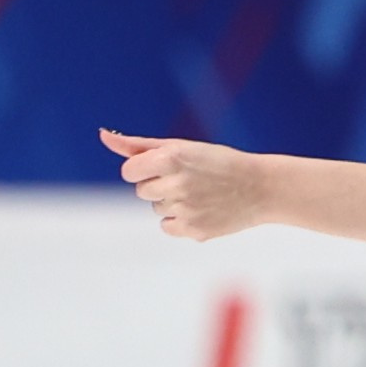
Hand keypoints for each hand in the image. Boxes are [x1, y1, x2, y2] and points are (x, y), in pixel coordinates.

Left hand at [102, 127, 270, 240]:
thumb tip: (103, 136)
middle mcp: (176, 183)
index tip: (165, 167)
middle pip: (142, 191)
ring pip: (156, 208)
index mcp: (171, 158)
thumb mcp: (181, 147)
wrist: (262, 188)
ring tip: (201, 195)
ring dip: (172, 202)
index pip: (129, 172)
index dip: (144, 169)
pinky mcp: (194, 230)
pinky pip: (168, 226)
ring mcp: (186, 209)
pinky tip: (202, 210)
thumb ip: (138, 145)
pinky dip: (180, 220)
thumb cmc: (218, 162)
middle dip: (160, 185)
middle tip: (191, 180)